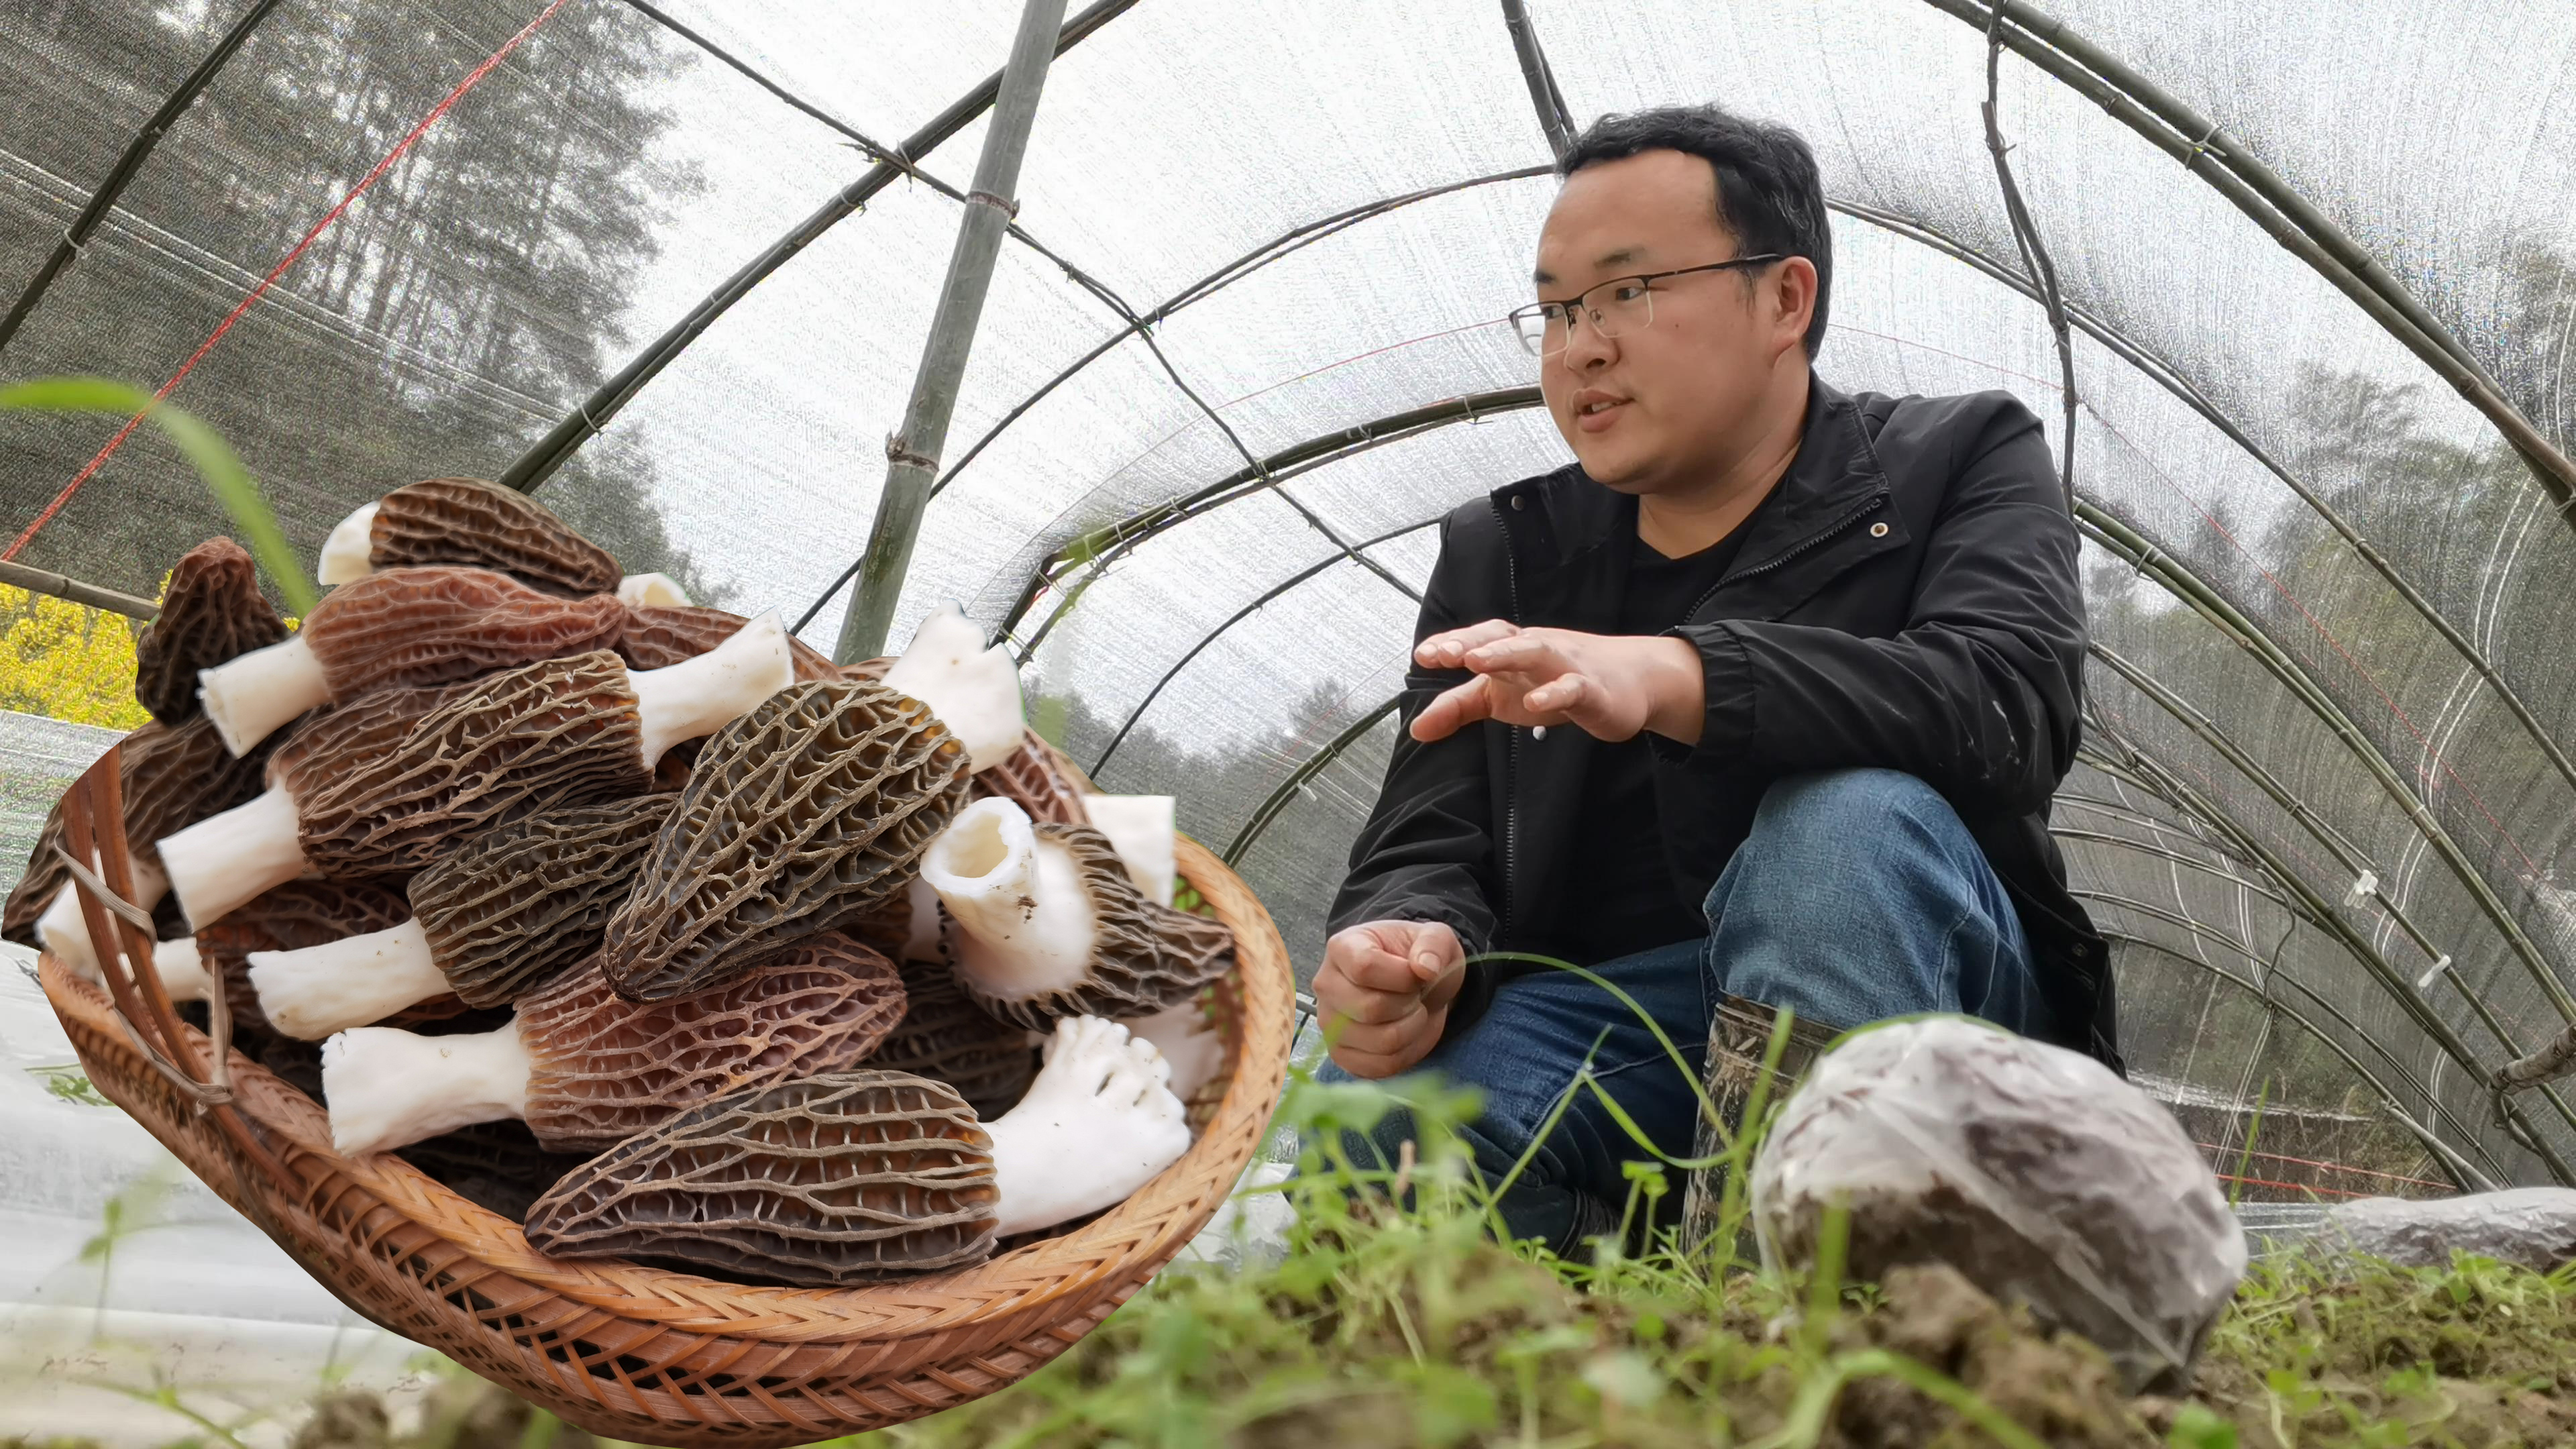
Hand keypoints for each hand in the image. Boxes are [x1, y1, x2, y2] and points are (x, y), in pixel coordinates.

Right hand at [1314, 919, 1465, 1078]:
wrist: (1411, 985)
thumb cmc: (1416, 959)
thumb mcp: (1435, 938)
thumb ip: (1434, 945)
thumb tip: (1425, 969)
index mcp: (1342, 948)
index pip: (1365, 968)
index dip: (1403, 977)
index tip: (1417, 974)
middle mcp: (1326, 986)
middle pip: (1371, 1008)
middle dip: (1409, 1004)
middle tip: (1416, 995)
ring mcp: (1329, 1024)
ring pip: (1381, 1041)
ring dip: (1413, 1029)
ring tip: (1413, 1012)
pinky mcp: (1342, 1055)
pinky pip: (1382, 1067)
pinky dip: (1407, 1053)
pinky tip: (1407, 1033)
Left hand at [1410, 621, 1705, 745]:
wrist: (1630, 681)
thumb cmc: (1555, 682)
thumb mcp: (1500, 697)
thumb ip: (1458, 708)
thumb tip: (1416, 728)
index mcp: (1512, 649)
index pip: (1480, 639)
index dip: (1452, 643)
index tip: (1423, 655)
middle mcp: (1537, 650)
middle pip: (1503, 638)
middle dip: (1472, 642)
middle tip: (1443, 654)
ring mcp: (1566, 666)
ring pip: (1535, 652)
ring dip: (1505, 654)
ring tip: (1476, 662)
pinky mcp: (1593, 690)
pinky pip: (1574, 688)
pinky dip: (1555, 692)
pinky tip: (1536, 703)